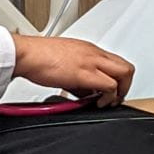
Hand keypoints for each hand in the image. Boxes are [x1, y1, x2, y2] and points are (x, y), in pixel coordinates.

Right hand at [12, 35, 134, 106]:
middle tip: (115, 98)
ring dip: (120, 91)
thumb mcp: (65, 62)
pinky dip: (108, 98)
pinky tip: (97, 103)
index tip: (113, 91)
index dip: (119, 79)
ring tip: (107, 101)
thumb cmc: (39, 56)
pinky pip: (109, 87)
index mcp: (90, 50)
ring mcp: (91, 62)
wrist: (27, 54)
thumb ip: (79, 76)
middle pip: (127, 68)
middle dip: (125, 86)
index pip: (117, 62)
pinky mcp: (85, 74)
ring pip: (125, 74)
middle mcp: (94, 54)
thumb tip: (85, 92)